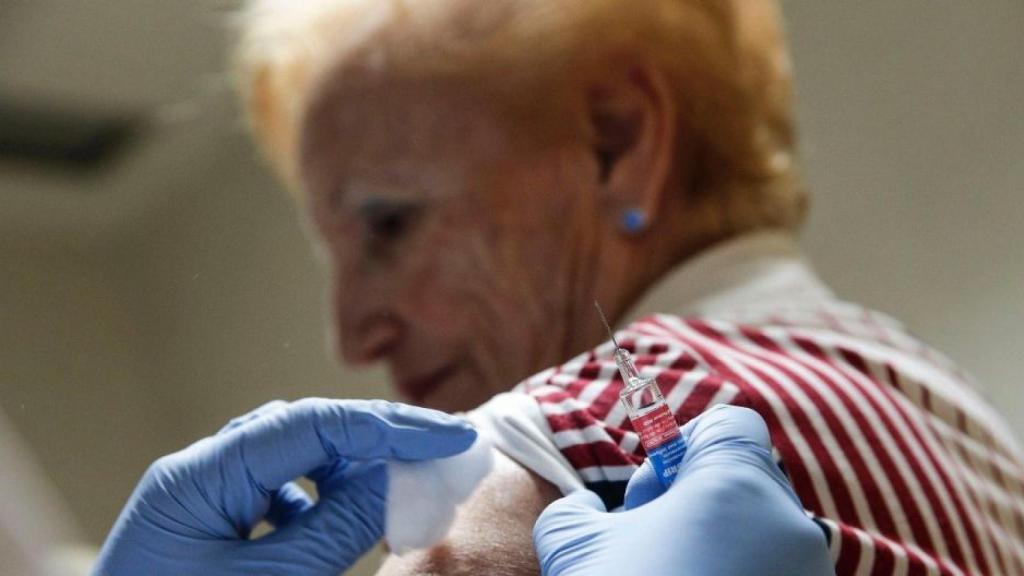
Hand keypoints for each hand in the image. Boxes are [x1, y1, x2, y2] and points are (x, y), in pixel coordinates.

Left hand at [93, 398, 475, 575]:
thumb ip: (339, 527)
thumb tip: (398, 475)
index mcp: (198, 479)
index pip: (310, 424)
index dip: (388, 426)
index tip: (452, 436)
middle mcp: (197, 472)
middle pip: (301, 431)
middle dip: (373, 441)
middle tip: (441, 452)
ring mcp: (200, 495)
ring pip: (290, 457)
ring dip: (347, 470)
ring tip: (399, 491)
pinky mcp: (209, 520)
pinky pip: (274, 491)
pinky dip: (317, 500)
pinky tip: (340, 525)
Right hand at [533, 405, 833, 575]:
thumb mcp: (573, 548)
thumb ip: (578, 510)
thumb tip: (589, 509)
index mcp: (738, 485)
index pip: (731, 425)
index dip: (683, 446)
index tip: (650, 495)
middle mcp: (790, 527)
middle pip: (745, 480)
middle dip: (694, 504)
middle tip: (647, 543)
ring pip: (760, 536)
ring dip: (714, 548)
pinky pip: (773, 574)